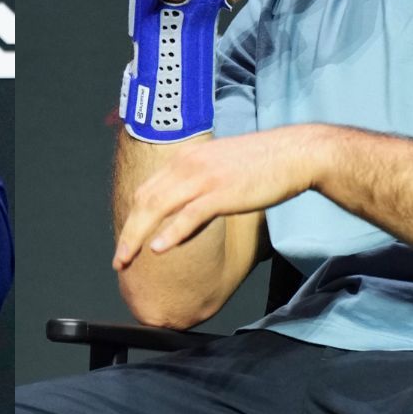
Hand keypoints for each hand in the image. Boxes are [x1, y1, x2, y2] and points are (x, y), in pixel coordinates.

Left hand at [113, 126, 328, 268]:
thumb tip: (188, 208)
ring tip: (127, 259)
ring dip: (138, 236)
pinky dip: (170, 233)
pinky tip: (158, 249)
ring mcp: (204, 177)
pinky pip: (188, 214)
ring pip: (158, 208)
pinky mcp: (221, 192)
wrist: (294, 153)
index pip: (146, 189)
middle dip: (127, 232)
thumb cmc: (262, 163)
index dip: (132, 217)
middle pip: (144, 200)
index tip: (126, 240)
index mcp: (186, 158)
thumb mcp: (220, 168)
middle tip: (118, 259)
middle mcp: (188, 164)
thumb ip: (199, 183)